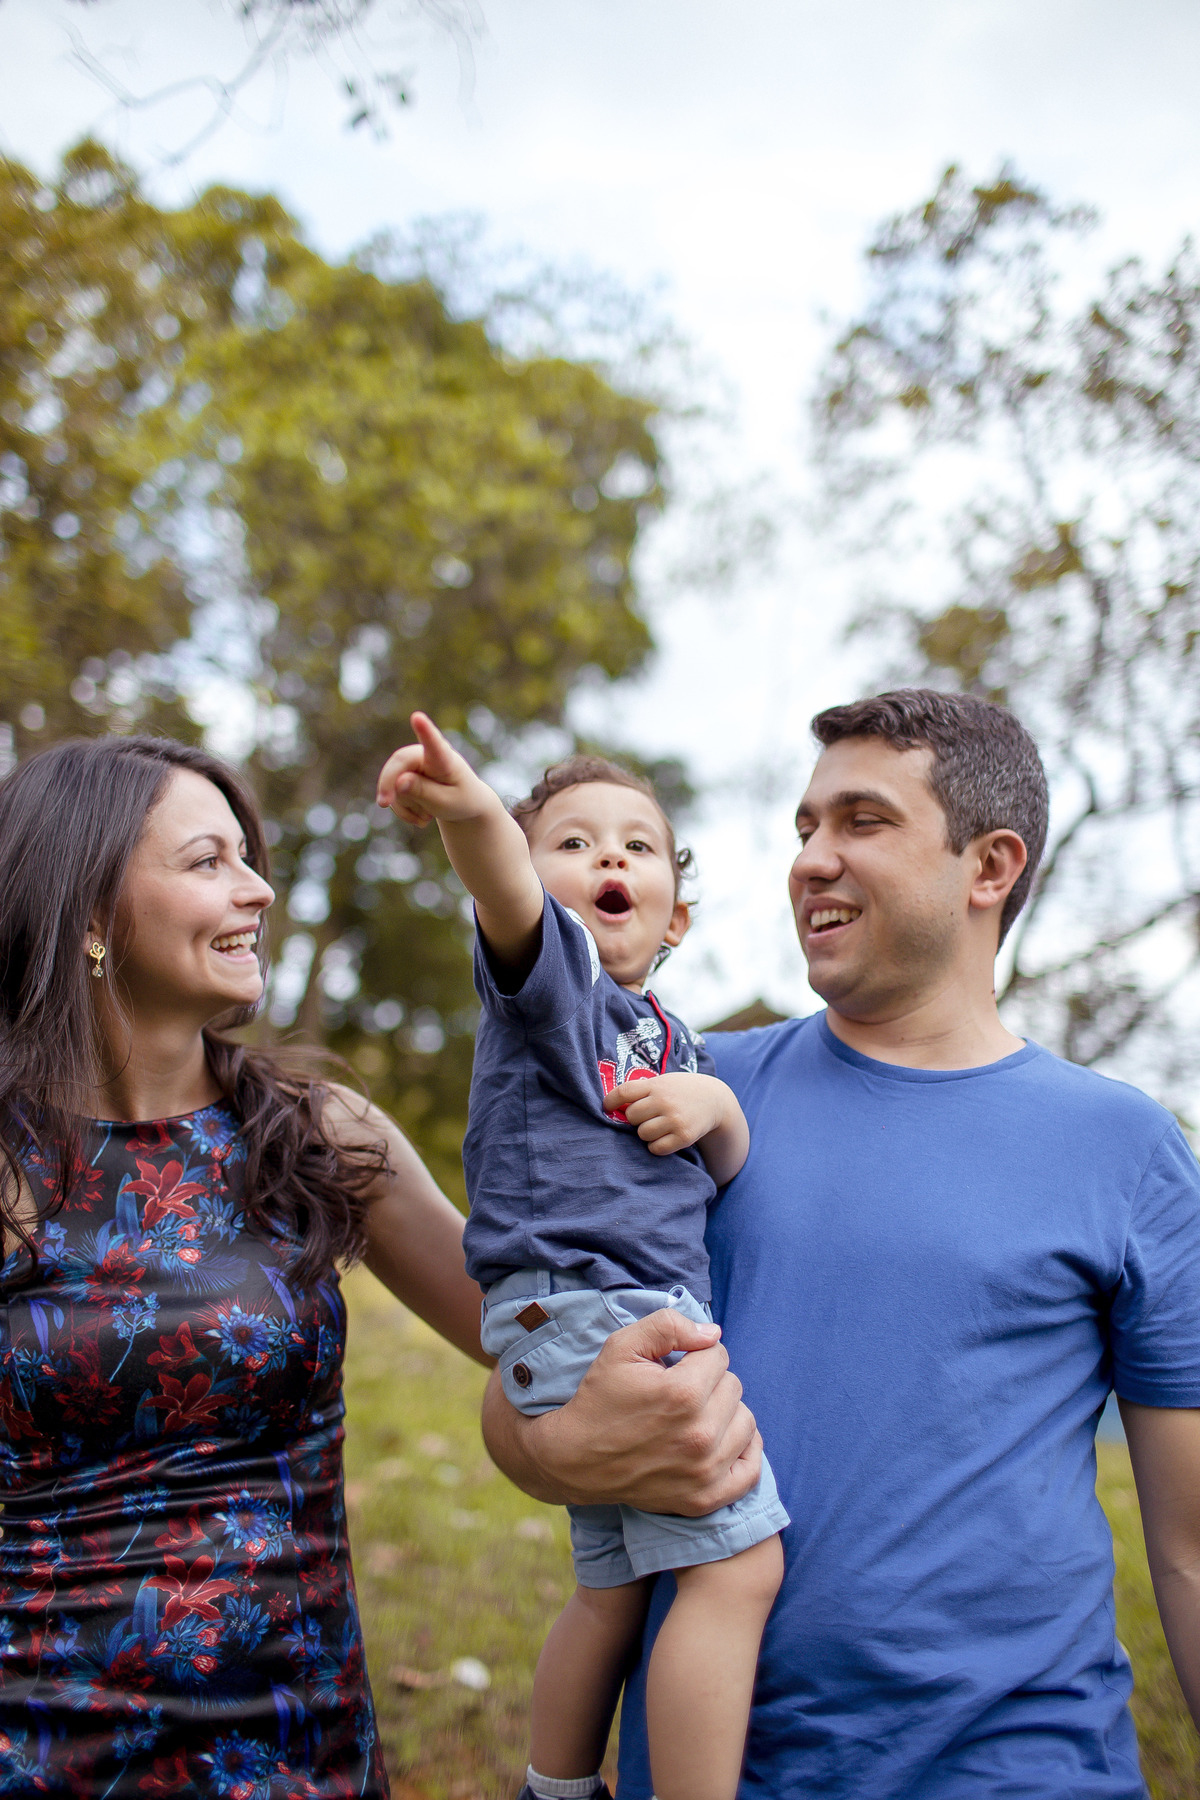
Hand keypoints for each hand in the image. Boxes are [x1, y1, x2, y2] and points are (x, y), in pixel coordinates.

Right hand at [376, 711, 499, 828]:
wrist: (464, 804)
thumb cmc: (461, 800)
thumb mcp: (446, 802)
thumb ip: (423, 792)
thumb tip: (399, 781)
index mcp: (445, 759)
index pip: (434, 744)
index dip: (425, 731)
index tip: (418, 717)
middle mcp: (426, 755)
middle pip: (399, 763)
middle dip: (388, 784)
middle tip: (382, 804)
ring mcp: (414, 764)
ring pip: (393, 784)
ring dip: (404, 806)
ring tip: (427, 817)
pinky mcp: (404, 775)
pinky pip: (393, 795)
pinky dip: (402, 810)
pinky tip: (421, 817)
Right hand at [481, 1307, 761, 1513]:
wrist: (575, 1459)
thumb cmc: (599, 1398)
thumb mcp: (621, 1346)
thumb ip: (668, 1326)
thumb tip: (713, 1333)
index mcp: (682, 1393)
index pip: (718, 1355)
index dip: (695, 1354)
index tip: (675, 1366)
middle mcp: (699, 1434)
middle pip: (734, 1387)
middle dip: (710, 1381)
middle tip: (680, 1391)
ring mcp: (705, 1471)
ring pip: (745, 1422)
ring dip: (726, 1413)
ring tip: (696, 1415)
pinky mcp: (705, 1498)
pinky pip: (750, 1470)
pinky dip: (743, 1451)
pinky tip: (722, 1441)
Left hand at [604, 1072, 734, 1155]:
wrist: (715, 1100)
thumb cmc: (682, 1091)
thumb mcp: (664, 1082)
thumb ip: (643, 1091)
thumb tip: (613, 1107)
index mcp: (657, 1085)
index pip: (624, 1092)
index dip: (611, 1101)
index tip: (607, 1107)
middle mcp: (665, 1101)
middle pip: (632, 1117)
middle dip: (636, 1119)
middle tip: (648, 1116)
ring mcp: (675, 1119)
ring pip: (643, 1134)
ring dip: (646, 1133)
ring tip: (658, 1126)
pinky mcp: (684, 1136)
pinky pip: (656, 1148)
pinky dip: (657, 1146)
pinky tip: (665, 1137)